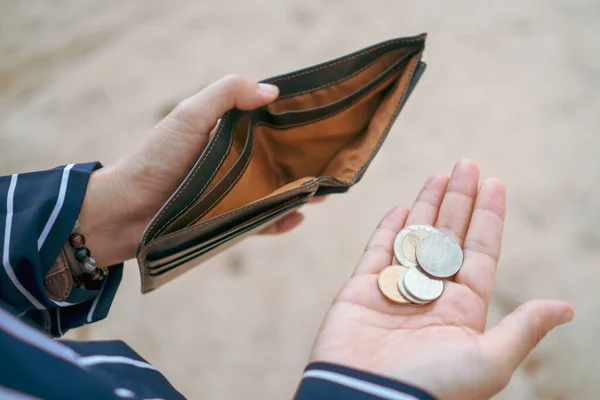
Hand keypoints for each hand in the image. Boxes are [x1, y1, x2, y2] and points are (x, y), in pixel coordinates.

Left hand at [78, 75, 308, 265]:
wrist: (125, 210)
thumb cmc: (157, 158)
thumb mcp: (190, 116)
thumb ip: (227, 94)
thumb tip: (274, 92)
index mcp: (227, 135)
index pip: (269, 127)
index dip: (295, 126)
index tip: (323, 124)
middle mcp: (234, 165)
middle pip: (279, 162)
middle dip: (307, 163)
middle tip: (335, 162)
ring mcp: (233, 196)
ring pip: (277, 193)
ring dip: (302, 192)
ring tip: (327, 192)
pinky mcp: (229, 224)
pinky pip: (262, 223)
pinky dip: (281, 222)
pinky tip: (299, 217)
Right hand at [309, 160, 573, 399]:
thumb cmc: (431, 386)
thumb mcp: (489, 360)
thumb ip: (523, 328)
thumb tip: (567, 308)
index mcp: (463, 310)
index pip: (480, 252)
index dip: (489, 217)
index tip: (495, 183)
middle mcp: (430, 296)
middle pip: (448, 237)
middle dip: (459, 200)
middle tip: (466, 164)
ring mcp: (395, 290)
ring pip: (414, 238)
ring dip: (427, 205)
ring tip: (440, 174)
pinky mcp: (360, 291)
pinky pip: (376, 253)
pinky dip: (387, 229)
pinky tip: (401, 207)